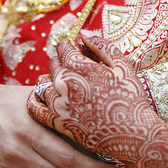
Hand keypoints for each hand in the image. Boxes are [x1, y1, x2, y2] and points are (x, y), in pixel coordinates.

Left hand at [27, 34, 151, 160]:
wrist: (132, 135)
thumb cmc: (131, 98)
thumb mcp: (123, 65)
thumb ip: (102, 46)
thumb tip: (83, 33)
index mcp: (78, 67)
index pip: (63, 47)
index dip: (72, 48)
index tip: (80, 54)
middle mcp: (63, 84)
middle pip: (53, 64)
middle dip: (63, 63)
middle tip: (77, 71)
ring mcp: (57, 104)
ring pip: (42, 84)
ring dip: (51, 81)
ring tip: (66, 86)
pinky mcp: (56, 122)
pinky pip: (34, 108)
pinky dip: (35, 100)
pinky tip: (43, 98)